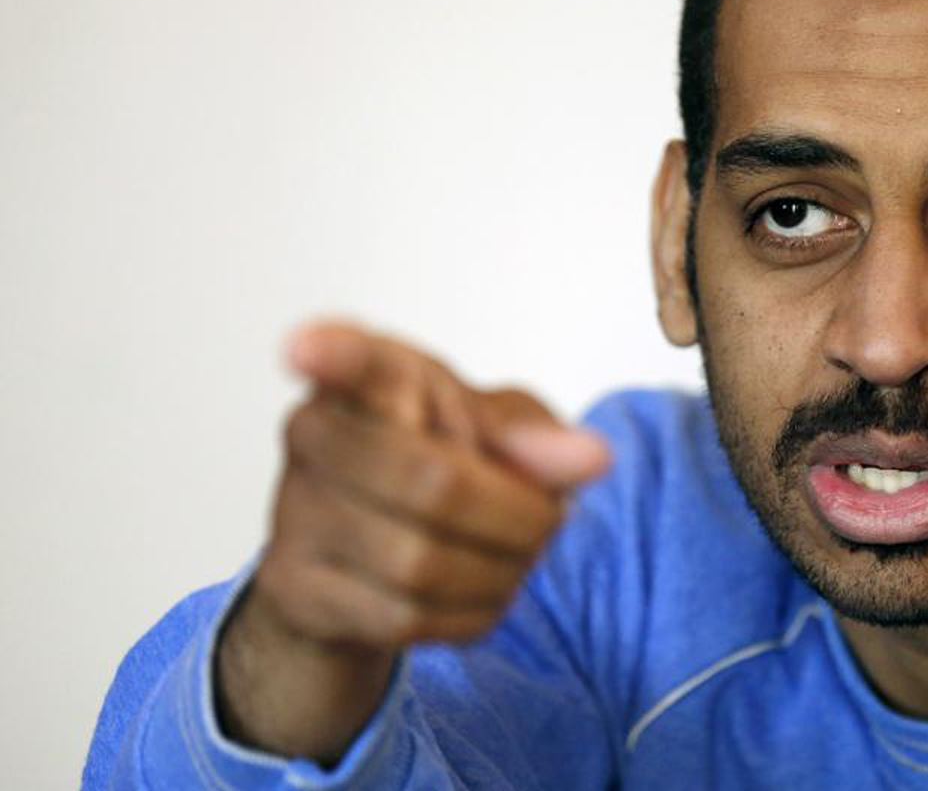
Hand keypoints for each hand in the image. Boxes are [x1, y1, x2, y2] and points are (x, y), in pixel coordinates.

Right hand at [214, 321, 610, 764]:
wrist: (362, 560)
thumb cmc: (437, 463)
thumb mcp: (496, 431)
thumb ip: (538, 435)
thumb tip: (591, 459)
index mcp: (370, 378)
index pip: (352, 360)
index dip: (332, 354)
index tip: (304, 349)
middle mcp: (316, 434)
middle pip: (433, 482)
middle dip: (518, 516)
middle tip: (549, 521)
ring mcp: (295, 514)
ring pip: (420, 563)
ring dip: (500, 572)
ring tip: (520, 558)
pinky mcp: (297, 588)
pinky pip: (404, 617)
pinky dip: (469, 613)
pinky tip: (484, 593)